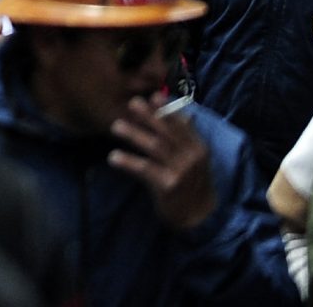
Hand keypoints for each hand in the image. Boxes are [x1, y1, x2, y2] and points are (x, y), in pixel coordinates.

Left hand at [110, 97, 217, 232]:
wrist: (199, 216)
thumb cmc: (192, 183)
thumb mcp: (195, 159)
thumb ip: (187, 137)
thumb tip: (186, 113)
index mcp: (198, 147)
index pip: (182, 124)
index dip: (167, 109)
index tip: (152, 96)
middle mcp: (191, 157)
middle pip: (167, 132)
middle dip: (149, 116)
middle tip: (131, 103)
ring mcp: (181, 171)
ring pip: (155, 147)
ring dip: (134, 135)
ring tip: (115, 126)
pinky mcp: (168, 185)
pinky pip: (145, 169)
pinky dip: (129, 162)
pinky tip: (113, 157)